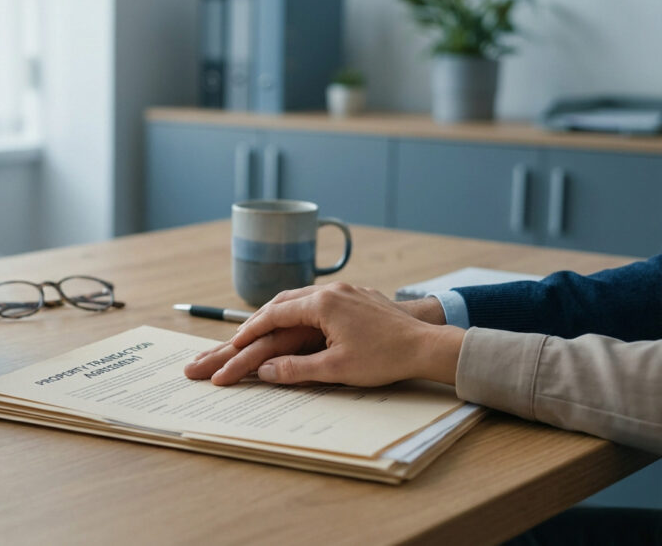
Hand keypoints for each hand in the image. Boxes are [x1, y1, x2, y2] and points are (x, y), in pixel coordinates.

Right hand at [184, 283, 463, 386]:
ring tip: (263, 327)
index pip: (274, 315)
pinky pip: (320, 299)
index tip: (233, 343)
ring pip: (302, 297)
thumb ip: (295, 369)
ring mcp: (346, 291)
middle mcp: (331, 291)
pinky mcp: (359, 296)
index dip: (250, 331)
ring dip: (279, 313)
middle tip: (240, 336)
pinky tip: (299, 321)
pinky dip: (301, 311)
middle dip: (259, 320)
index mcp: (322, 304)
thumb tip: (263, 371)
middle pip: (284, 301)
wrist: (427, 345)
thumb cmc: (384, 358)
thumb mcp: (336, 369)